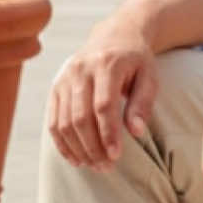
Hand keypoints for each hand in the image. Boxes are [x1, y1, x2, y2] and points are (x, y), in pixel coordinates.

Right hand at [48, 16, 158, 169]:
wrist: (115, 34)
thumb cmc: (136, 60)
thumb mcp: (149, 76)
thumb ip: (143, 103)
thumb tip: (137, 132)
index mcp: (107, 64)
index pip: (103, 105)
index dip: (108, 133)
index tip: (116, 156)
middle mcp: (81, 70)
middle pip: (81, 117)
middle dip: (93, 146)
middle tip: (106, 167)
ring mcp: (65, 78)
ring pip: (64, 121)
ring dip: (78, 149)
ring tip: (94, 166)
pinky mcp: (56, 87)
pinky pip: (53, 120)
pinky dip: (62, 143)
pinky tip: (76, 158)